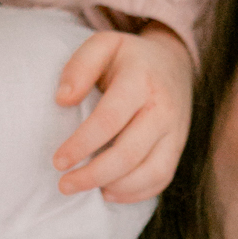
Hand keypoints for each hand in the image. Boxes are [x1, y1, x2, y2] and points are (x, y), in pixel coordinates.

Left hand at [52, 24, 193, 201]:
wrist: (174, 63)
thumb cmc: (129, 58)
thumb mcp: (103, 45)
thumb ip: (79, 67)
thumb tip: (63, 100)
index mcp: (141, 81)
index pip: (109, 120)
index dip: (81, 144)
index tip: (58, 161)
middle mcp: (163, 109)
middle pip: (129, 153)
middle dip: (93, 175)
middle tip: (64, 184)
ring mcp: (175, 131)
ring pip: (150, 172)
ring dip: (115, 187)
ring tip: (85, 187)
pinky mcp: (178, 147)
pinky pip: (162, 179)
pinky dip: (136, 193)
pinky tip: (109, 192)